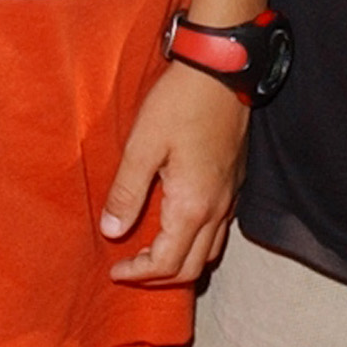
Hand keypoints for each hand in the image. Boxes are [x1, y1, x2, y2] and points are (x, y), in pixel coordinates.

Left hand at [100, 60, 250, 284]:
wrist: (221, 70)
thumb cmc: (180, 103)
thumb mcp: (142, 146)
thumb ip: (126, 193)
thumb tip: (111, 230)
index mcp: (192, 205)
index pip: (167, 262)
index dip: (138, 273)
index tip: (114, 269)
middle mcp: (217, 208)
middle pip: (194, 268)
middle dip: (160, 276)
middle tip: (131, 268)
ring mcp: (230, 196)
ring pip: (211, 250)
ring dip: (181, 260)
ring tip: (151, 251)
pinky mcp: (234, 181)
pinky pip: (219, 228)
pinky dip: (196, 239)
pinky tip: (176, 222)